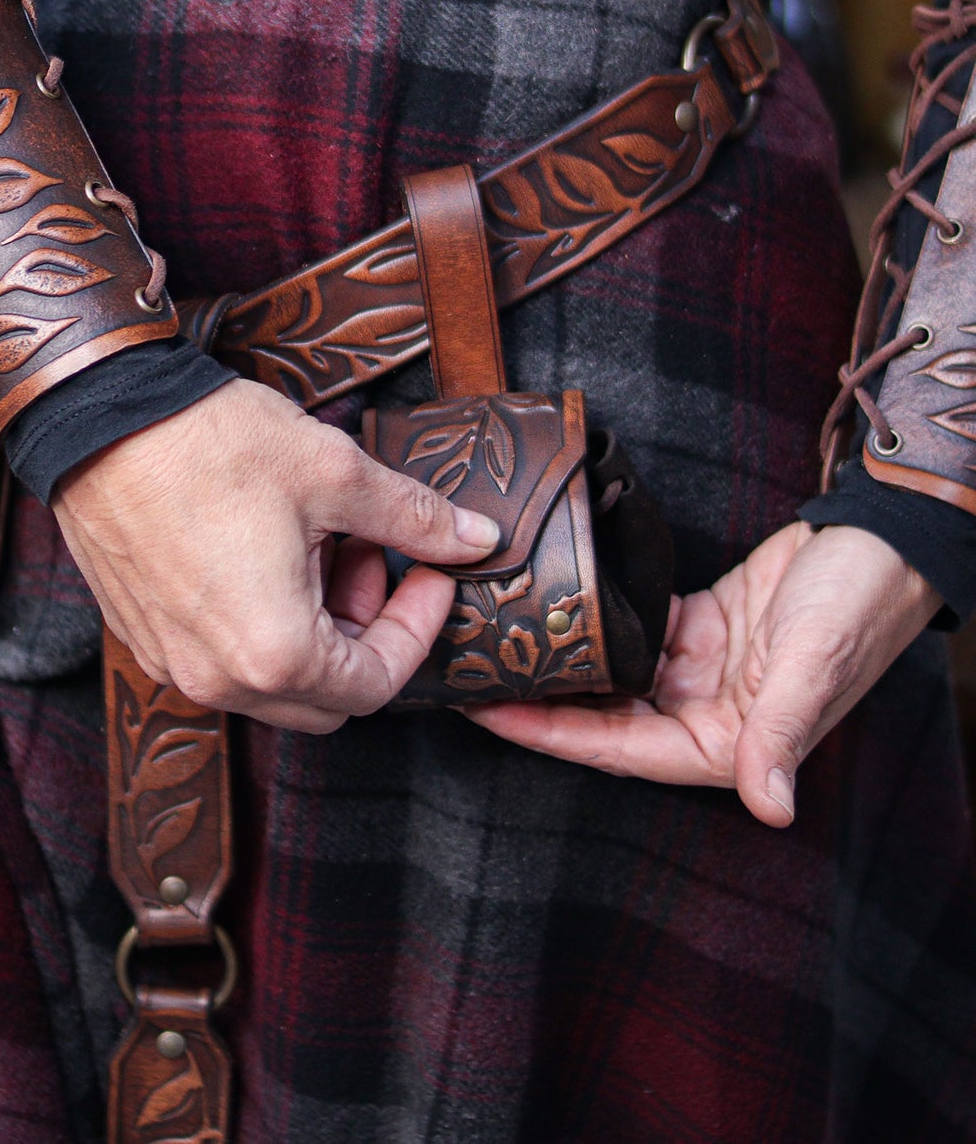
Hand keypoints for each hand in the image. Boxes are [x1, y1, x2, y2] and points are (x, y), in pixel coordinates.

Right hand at [51, 377, 500, 732]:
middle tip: (372, 555)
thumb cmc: (209, 443)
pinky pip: (221, 656)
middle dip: (366, 631)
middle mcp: (218, 680)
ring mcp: (173, 663)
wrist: (98, 417)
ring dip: (315, 625)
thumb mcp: (334, 472)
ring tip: (317, 541)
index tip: (430, 573)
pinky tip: (265, 548)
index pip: (378, 684)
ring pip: (272, 680)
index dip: (418, 628)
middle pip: (326, 696)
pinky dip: (260, 621)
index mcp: (276, 653)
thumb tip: (477, 539)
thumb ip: (414, 518)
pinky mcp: (143, 637)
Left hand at [463, 522, 936, 823]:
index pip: (620, 750)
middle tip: (465, 671)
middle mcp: (710, 714)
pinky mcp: (701, 626)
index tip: (487, 713)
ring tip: (495, 634)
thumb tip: (772, 808)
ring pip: (612, 675)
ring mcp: (703, 670)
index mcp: (730, 743)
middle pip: (604, 717)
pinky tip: (549, 602)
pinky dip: (594, 621)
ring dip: (561, 659)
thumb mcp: (811, 665)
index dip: (551, 735)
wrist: (883, 540)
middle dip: (537, 700)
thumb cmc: (857, 606)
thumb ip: (779, 734)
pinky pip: (634, 633)